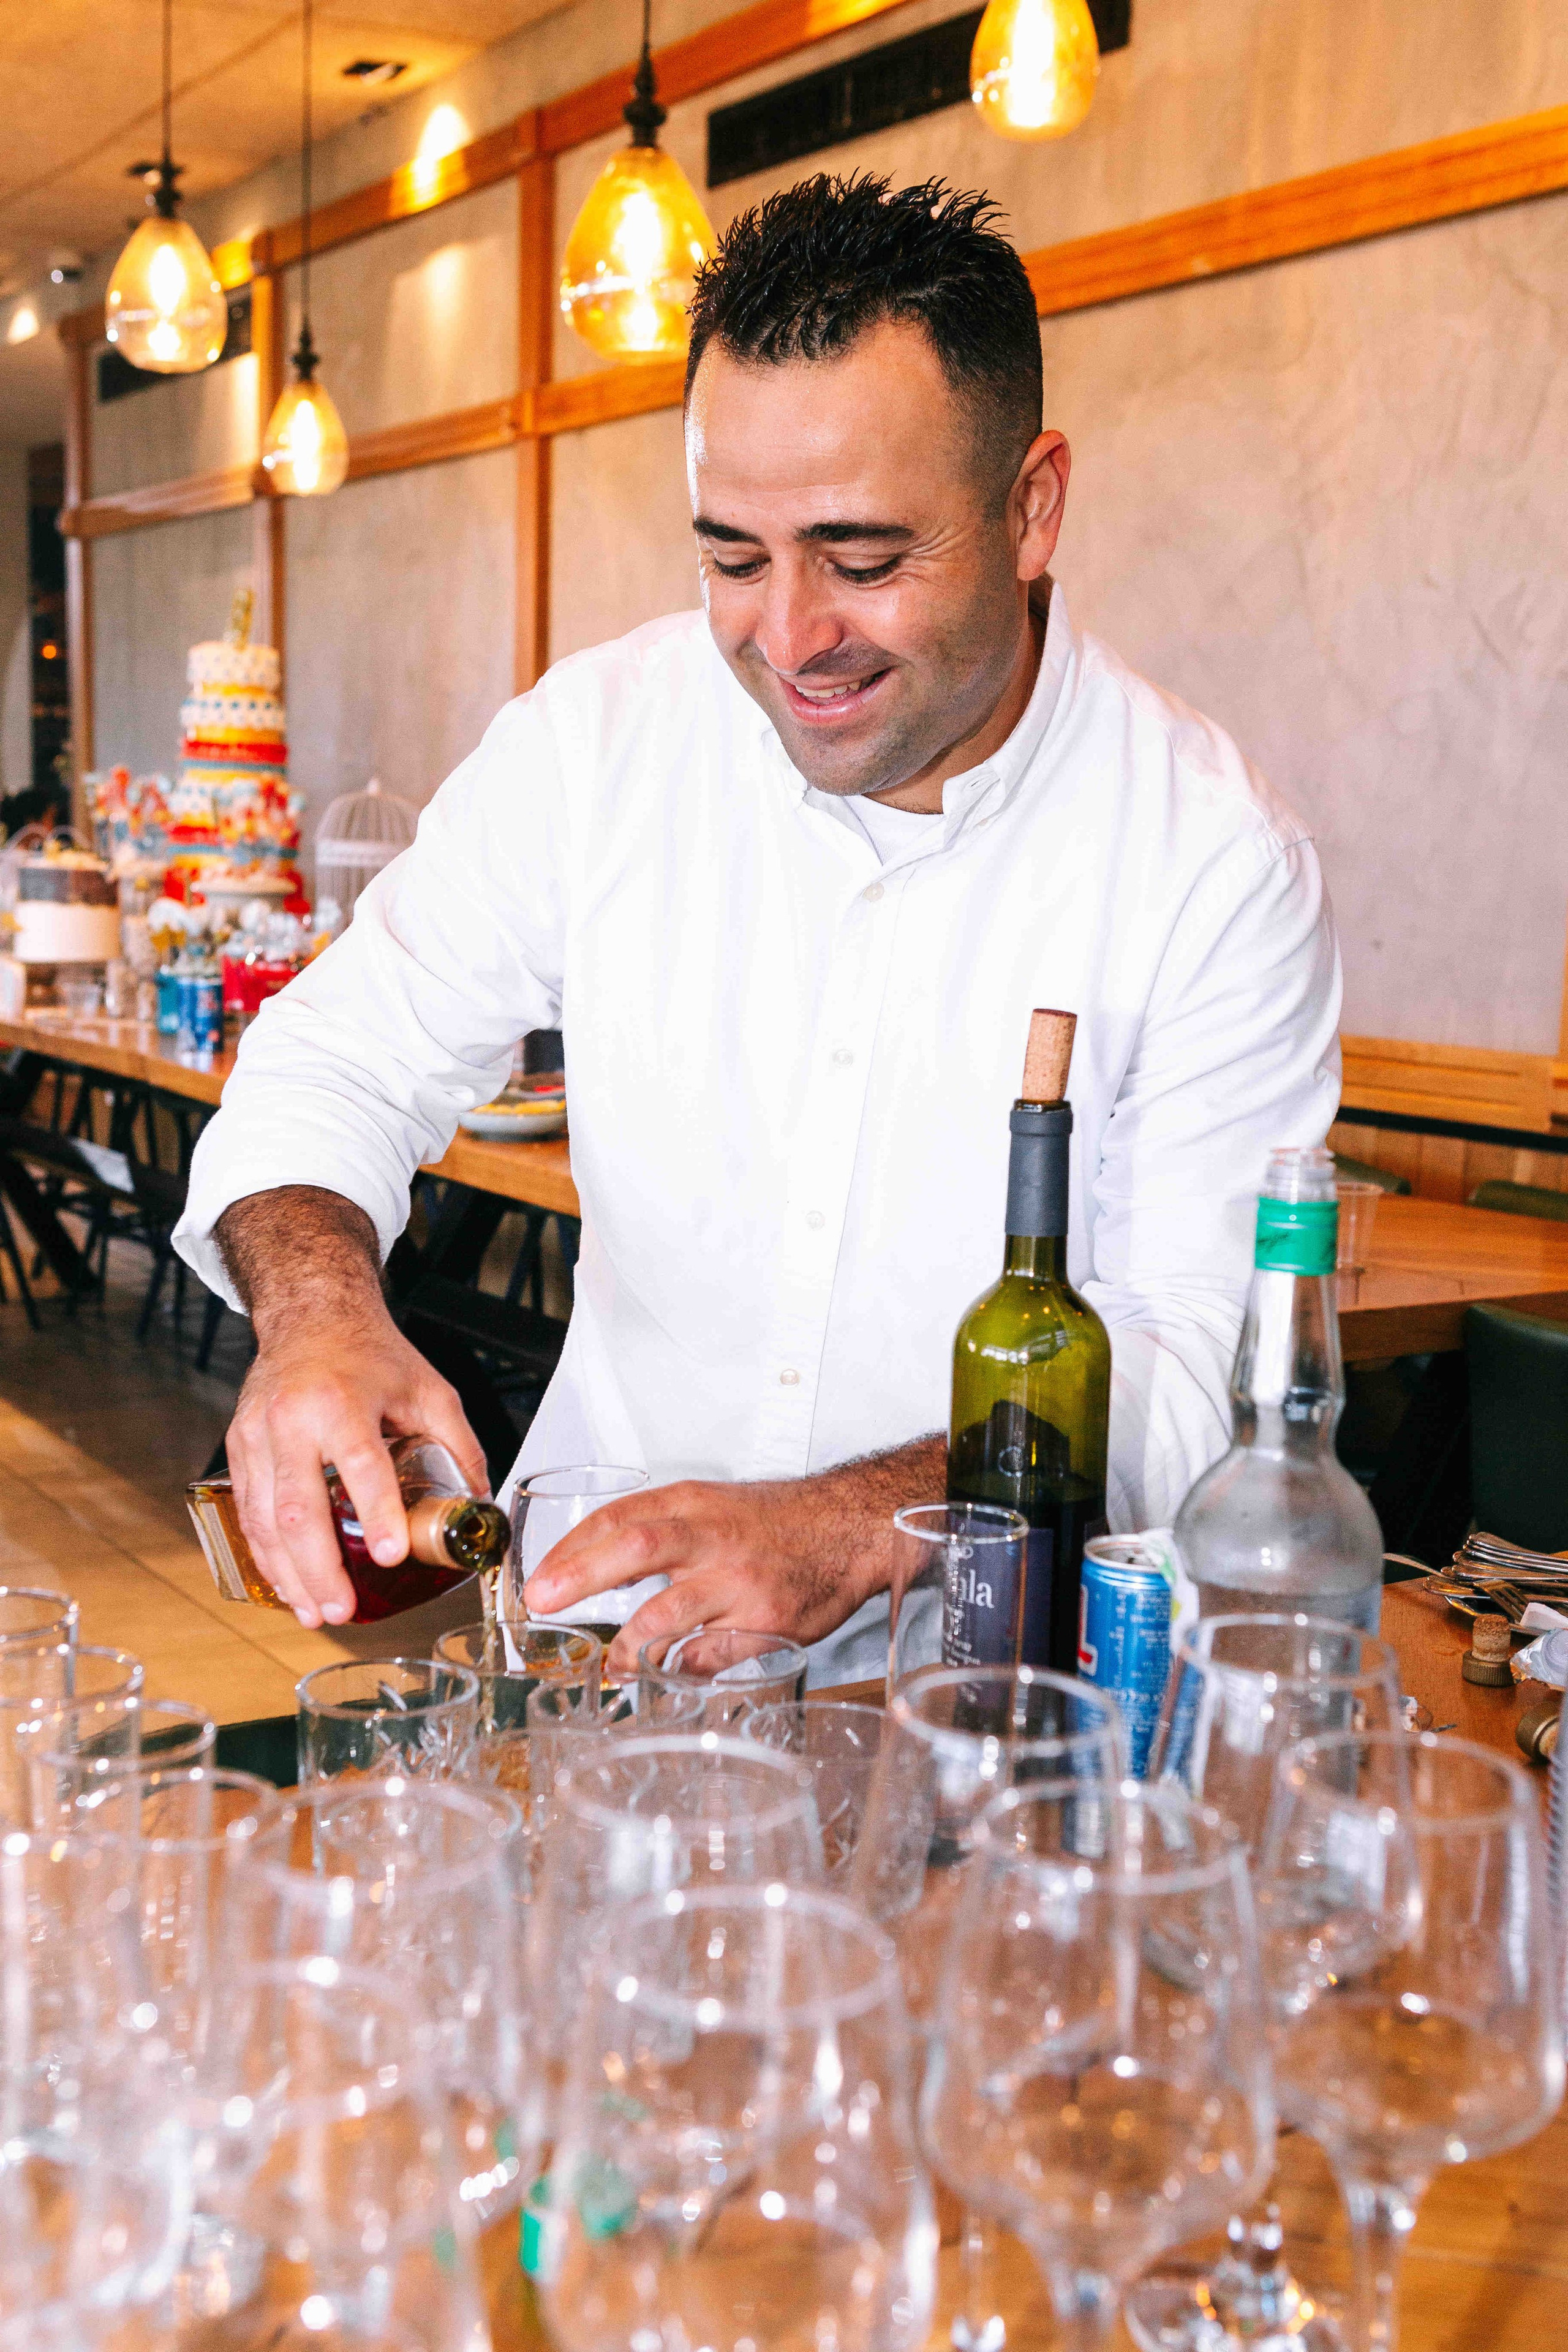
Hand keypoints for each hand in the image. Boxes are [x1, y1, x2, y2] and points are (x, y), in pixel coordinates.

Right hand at [217, 1187, 486, 1627]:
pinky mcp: (238, 1449)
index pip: (360, 1463)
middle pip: (299, 1507)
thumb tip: (480, 1501)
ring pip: (265, 1520)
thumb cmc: (367, 1352)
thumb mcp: (428, 1388)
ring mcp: (256, 1436)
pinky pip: (249, 1513)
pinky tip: (287, 1584)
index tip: (390, 1555)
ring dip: (289, 1574)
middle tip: (343, 1610)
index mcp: (341, 1400)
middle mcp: (291, 1418)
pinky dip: (266, 1555)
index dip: (377, 1511)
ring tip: (316, 1612)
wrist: (309, 1315)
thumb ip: (459, 1444)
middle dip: (319, 1568)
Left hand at [522, 1436, 944, 1675]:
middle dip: (581, 1575)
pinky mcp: (765, 1621)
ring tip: (611, 1665)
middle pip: (634, 1548)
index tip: (540, 1578)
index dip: (570, 1548)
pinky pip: (711, 1656)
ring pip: (668, 1613)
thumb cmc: (773, 1523)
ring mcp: (738, 1581)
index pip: (617, 1517)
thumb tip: (588, 1565)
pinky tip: (666, 1677)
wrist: (850, 1526)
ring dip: (628, 1645)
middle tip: (542, 1602)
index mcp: (691, 1503)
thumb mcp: (711, 1506)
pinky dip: (681, 1671)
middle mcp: (712, 1537)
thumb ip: (657, 1530)